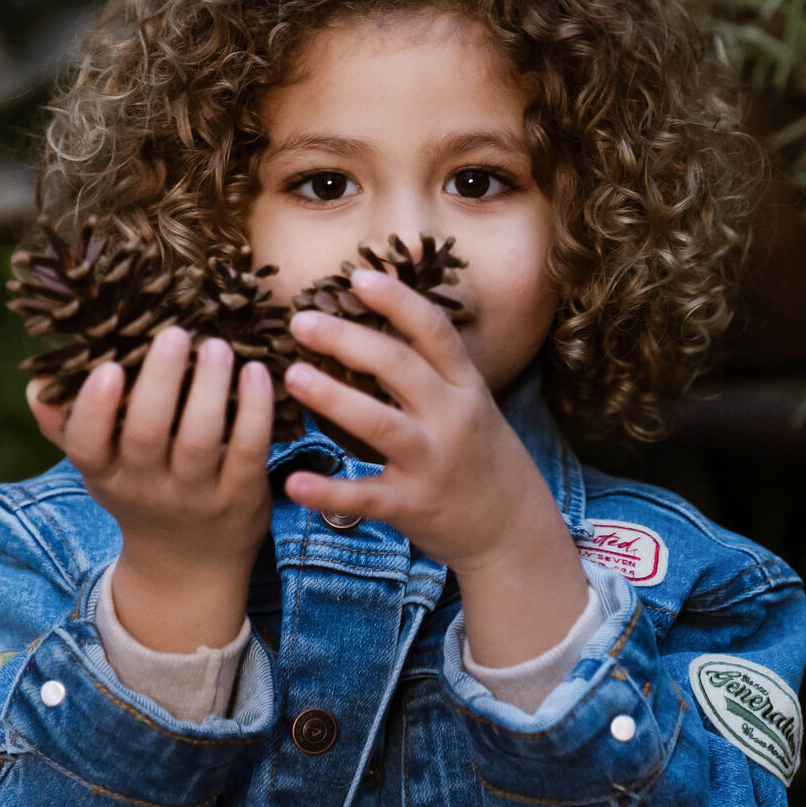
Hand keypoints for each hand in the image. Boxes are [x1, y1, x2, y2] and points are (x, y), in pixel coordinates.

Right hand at [25, 327, 274, 581]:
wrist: (191, 567)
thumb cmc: (142, 494)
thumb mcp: (103, 470)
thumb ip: (70, 426)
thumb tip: (38, 383)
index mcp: (106, 475)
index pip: (87, 447)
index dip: (94, 410)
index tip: (108, 368)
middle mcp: (147, 488)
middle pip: (147, 435)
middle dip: (160, 382)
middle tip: (176, 334)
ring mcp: (196, 495)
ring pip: (200, 440)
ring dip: (209, 388)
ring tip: (217, 346)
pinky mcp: (240, 495)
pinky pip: (247, 450)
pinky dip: (254, 410)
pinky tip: (257, 372)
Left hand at [281, 268, 558, 572]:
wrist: (513, 530)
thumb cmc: (483, 459)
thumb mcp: (474, 405)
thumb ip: (435, 371)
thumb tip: (382, 325)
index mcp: (466, 386)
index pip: (433, 331)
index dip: (397, 300)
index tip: (358, 276)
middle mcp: (452, 418)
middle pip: (398, 367)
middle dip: (348, 339)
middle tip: (300, 320)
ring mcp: (433, 463)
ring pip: (379, 424)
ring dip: (333, 398)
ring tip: (292, 376)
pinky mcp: (413, 506)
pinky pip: (365, 496)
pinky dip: (328, 491)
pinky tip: (292, 482)